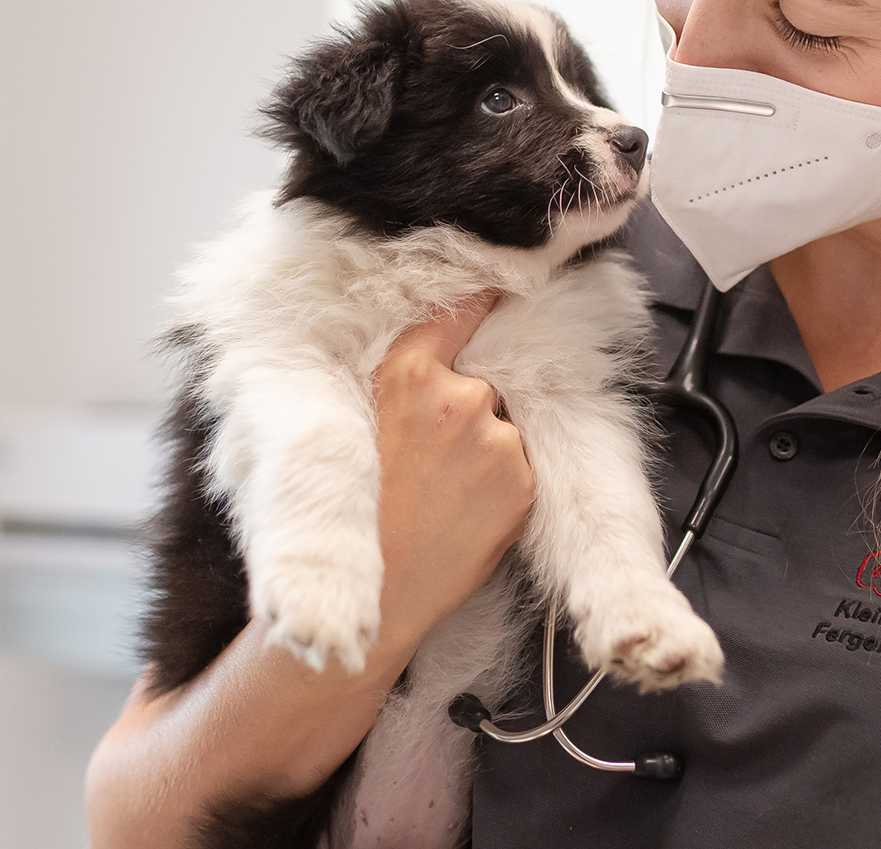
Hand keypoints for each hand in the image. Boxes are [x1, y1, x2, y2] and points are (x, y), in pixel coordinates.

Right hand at [362, 291, 534, 678]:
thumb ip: (402, 388)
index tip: (497, 284)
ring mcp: (495, 437)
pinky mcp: (522, 478)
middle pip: (481, 382)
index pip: (458, 313)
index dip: (480, 299)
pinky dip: (501, 485)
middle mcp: (457, 396)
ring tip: (443, 496)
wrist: (376, 597)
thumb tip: (434, 361)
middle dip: (466, 409)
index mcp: (405, 375)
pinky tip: (463, 514)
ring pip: (501, 426)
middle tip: (428, 462)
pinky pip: (519, 465)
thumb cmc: (359, 515)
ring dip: (485, 449)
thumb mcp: (358, 431)